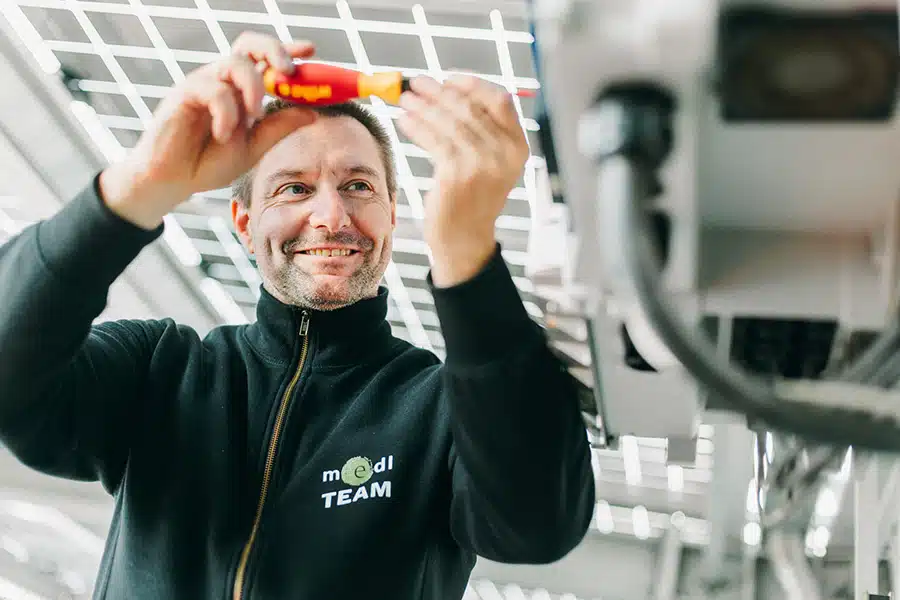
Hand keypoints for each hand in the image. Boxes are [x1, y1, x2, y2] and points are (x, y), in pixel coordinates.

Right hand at [100, 32, 318, 229]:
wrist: (174, 181)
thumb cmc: (209, 162)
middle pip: (249, 45)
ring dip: (253, 88)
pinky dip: (226, 113)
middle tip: (289, 71)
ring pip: (235, 63)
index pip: (265, 60)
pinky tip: (222, 134)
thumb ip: (279, 128)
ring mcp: (204, 84)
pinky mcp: (185, 93)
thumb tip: (312, 112)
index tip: (310, 49)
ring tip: (253, 117)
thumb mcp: (254, 147)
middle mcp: (224, 81)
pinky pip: (215, 90)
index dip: (287, 50)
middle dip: (274, 50)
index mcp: (241, 91)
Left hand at [396, 75, 528, 286]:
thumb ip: (482, 130)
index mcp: (518, 146)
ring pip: (448, 121)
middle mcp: (505, 154)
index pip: (500, 99)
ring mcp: (482, 165)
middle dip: (438, 92)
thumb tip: (448, 90)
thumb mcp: (490, 162)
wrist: (465, 239)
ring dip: (423, 105)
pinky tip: (404, 120)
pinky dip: (416, 125)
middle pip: (469, 107)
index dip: (472, 84)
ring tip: (404, 99)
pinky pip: (433, 139)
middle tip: (414, 83)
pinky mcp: (457, 175)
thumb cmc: (471, 197)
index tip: (447, 79)